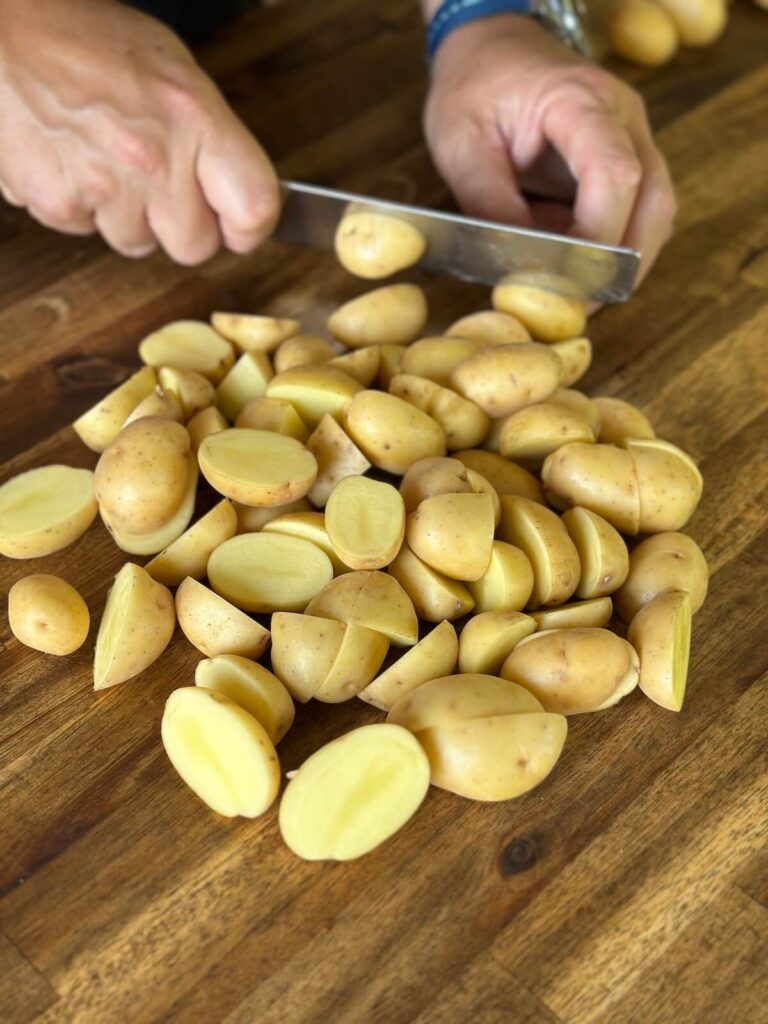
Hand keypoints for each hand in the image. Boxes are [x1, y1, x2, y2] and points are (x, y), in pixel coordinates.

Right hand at [0, 0, 278, 262]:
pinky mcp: (58, 204)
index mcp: (194, 118)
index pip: (254, 210)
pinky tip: (72, 161)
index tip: (237, 225)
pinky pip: (86, 231)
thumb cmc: (88, 39)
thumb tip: (236, 195)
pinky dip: (81, 206)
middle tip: (160, 184)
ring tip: (106, 160)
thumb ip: (213, 140)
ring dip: (128, 216)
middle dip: (182, 226)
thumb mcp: (175, 73)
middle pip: (195, 247)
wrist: (6, 27)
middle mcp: (153, 159)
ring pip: (138, 244)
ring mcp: (103, 186)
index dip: (249, 228)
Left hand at [424, 15, 676, 281]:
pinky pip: (638, 214)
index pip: (616, 175)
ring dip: (623, 262)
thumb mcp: (461, 146)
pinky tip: (578, 270)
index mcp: (581, 101)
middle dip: (622, 264)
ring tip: (578, 296)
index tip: (565, 280)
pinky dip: (614, 248)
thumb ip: (491, 206)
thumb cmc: (473, 89)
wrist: (490, 50)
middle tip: (580, 305)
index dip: (597, 237)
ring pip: (656, 214)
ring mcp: (633, 139)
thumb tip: (520, 268)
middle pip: (654, 203)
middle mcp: (623, 118)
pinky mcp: (626, 161)